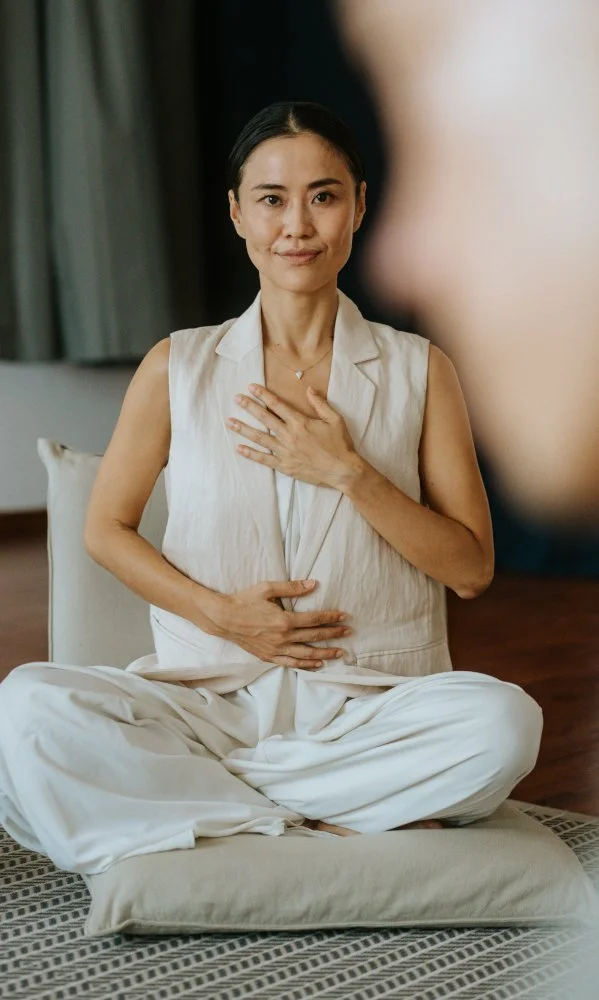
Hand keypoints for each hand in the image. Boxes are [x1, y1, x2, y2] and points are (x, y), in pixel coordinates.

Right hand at [211, 578, 352, 668]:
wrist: (223, 619)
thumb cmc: (244, 600)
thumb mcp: (267, 588)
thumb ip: (292, 587)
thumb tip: (313, 584)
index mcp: (284, 620)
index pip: (314, 619)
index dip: (331, 618)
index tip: (344, 616)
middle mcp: (282, 637)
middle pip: (314, 636)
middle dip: (333, 635)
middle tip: (349, 632)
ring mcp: (276, 649)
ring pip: (306, 654)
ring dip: (324, 653)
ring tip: (339, 653)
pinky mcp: (268, 656)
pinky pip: (291, 663)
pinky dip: (306, 665)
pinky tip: (317, 664)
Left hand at [227, 383, 359, 488]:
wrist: (342, 470)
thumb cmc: (340, 444)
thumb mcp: (335, 419)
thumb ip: (320, 404)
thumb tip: (309, 389)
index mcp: (300, 422)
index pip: (277, 405)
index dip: (263, 395)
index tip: (251, 387)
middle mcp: (289, 435)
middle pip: (264, 418)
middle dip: (249, 407)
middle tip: (236, 399)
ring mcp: (285, 452)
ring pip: (260, 438)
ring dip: (244, 429)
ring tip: (230, 422)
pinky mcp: (285, 466)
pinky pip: (264, 459)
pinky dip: (251, 454)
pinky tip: (239, 448)